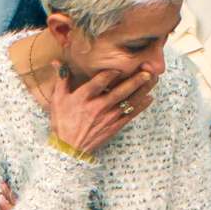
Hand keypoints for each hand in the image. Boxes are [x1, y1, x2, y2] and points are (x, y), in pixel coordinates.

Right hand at [39, 60, 153, 158]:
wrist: (69, 148)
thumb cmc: (63, 121)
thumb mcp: (58, 99)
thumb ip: (61, 79)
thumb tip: (57, 61)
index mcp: (83, 98)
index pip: (100, 82)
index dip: (111, 73)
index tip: (121, 66)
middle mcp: (98, 107)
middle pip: (120, 91)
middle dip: (135, 80)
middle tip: (148, 69)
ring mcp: (108, 117)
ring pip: (129, 102)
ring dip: (143, 90)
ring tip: (153, 79)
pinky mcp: (114, 126)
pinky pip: (130, 114)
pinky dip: (141, 106)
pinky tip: (149, 97)